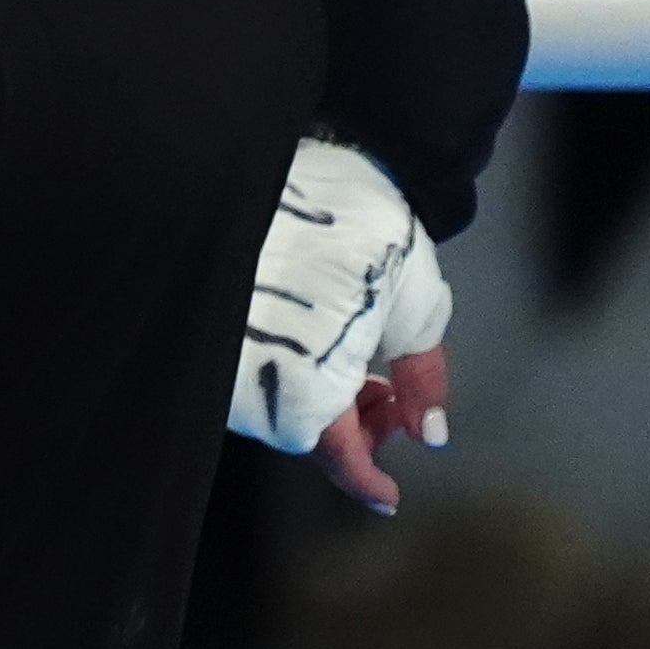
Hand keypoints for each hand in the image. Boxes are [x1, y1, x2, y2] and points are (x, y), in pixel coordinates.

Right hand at [231, 136, 454, 510]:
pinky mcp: (219, 312)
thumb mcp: (417, 307)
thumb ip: (422, 378)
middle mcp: (255, 373)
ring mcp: (231, 345)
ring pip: (283, 393)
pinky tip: (330, 338)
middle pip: (305, 425)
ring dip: (327, 393)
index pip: (332, 452)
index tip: (389, 499)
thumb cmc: (371, 229)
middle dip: (354, 423)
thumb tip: (431, 434)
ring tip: (367, 361)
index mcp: (305, 381)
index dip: (364, 478)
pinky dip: (302, 363)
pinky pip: (263, 360)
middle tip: (392, 399)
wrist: (313, 149)